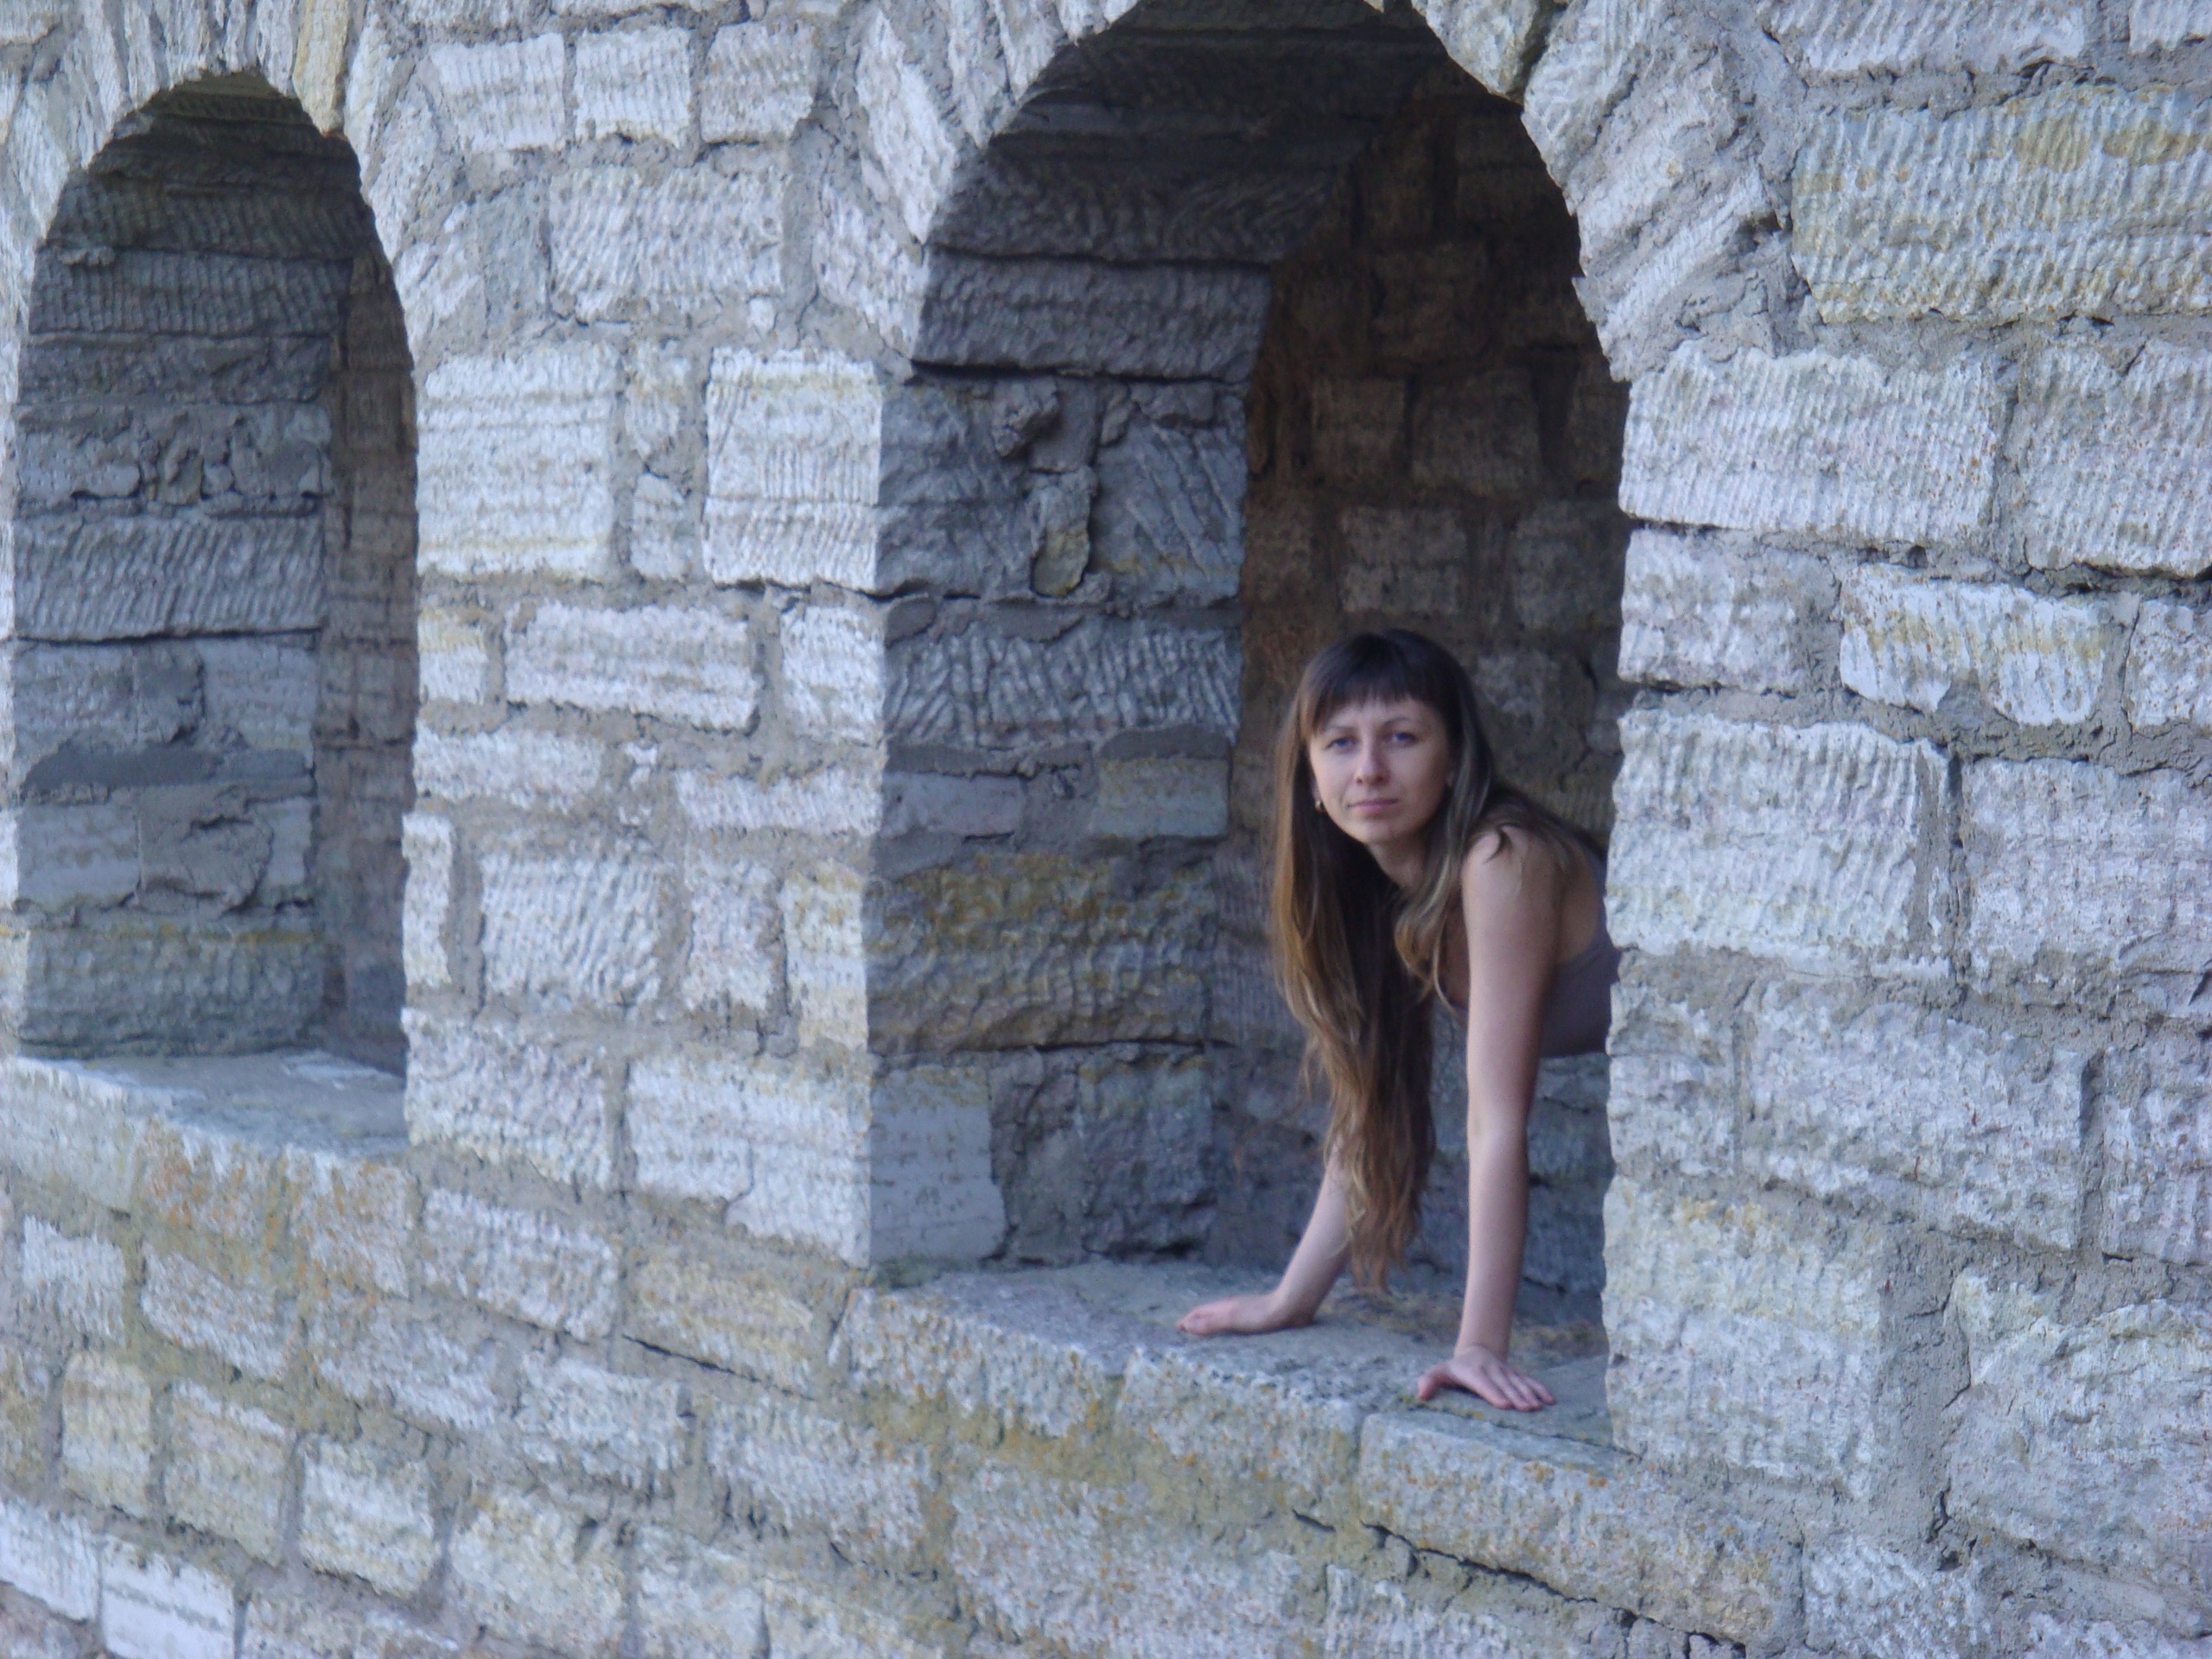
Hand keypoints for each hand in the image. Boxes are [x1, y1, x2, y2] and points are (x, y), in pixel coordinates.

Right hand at [1176, 1291, 1309, 1336]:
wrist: (1290, 1308)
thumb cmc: (1261, 1315)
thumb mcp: (1232, 1320)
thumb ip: (1210, 1323)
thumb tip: (1186, 1326)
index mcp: (1223, 1307)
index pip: (1199, 1312)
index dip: (1187, 1320)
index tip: (1177, 1328)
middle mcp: (1231, 1307)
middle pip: (1208, 1313)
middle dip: (1195, 1320)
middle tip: (1186, 1331)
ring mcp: (1244, 1312)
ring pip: (1221, 1317)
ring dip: (1210, 1323)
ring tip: (1205, 1333)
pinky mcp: (1256, 1319)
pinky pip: (1233, 1323)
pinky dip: (1224, 1328)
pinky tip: (1231, 1335)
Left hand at [1415, 1344, 1554, 1410]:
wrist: (1475, 1351)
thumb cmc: (1455, 1369)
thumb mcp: (1439, 1371)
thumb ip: (1429, 1381)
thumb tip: (1420, 1394)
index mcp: (1473, 1372)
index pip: (1483, 1383)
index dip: (1494, 1393)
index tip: (1504, 1404)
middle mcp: (1491, 1370)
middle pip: (1504, 1385)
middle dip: (1516, 1396)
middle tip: (1527, 1410)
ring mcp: (1505, 1371)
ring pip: (1519, 1383)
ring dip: (1530, 1394)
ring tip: (1538, 1408)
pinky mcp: (1516, 1374)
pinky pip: (1530, 1381)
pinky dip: (1540, 1389)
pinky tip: (1550, 1400)